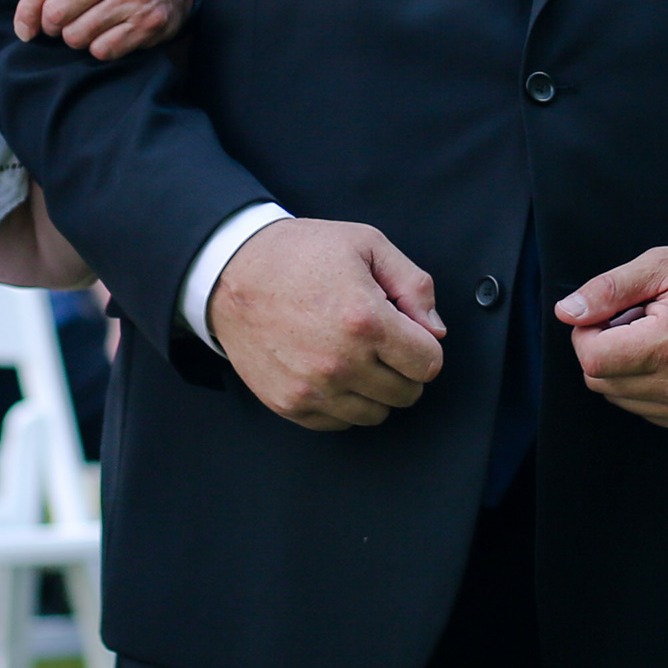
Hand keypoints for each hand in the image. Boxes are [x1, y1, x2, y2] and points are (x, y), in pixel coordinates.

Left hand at [0, 0, 196, 60]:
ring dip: (76, 38)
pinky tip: (112, 33)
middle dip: (52, 26)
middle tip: (63, 23)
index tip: (24, 29)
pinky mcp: (150, 22)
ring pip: (76, 35)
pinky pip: (102, 50)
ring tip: (91, 23)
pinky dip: (100, 49)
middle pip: (55, 13)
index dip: (24, 12)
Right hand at [208, 217, 443, 430]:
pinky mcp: (289, 404)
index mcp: (365, 321)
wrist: (232, 272)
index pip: (429, 364)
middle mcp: (341, 362)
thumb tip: (435, 330)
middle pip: (407, 394)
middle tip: (381, 343)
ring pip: (376, 414)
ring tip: (355, 356)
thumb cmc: (298, 254)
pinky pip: (340, 423)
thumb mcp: (366, 245)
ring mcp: (313, 388)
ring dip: (375, 389)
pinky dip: (344, 403)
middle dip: (403, 369)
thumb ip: (413, 285)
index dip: (424, 346)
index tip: (408, 334)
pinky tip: (331, 371)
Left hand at [557, 243, 667, 434]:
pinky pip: (645, 409)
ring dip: (625, 367)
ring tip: (659, 336)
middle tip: (637, 319)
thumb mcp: (663, 264)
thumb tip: (566, 312)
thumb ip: (609, 290)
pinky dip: (645, 384)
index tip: (608, 311)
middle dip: (605, 348)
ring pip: (620, 398)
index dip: (587, 332)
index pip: (592, 359)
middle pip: (600, 381)